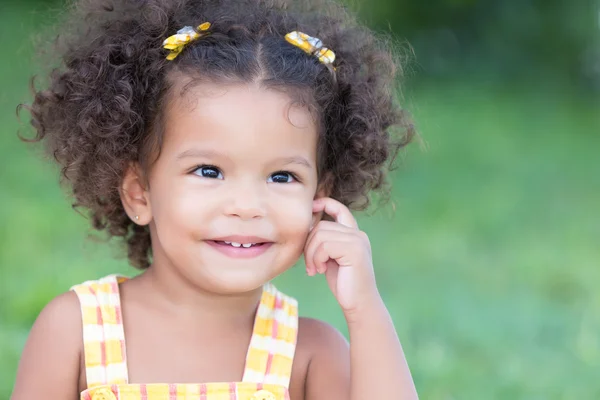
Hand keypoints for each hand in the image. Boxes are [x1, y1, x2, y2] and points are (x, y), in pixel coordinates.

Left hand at [304, 197, 379, 314]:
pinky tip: (321, 271)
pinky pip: (324, 246)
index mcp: (353, 234)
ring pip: (320, 235)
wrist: (359, 303)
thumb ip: (325, 241)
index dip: (325, 203)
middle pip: (321, 226)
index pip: (340, 209)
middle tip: (310, 265)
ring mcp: (357, 241)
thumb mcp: (331, 257)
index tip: (312, 206)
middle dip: (308, 245)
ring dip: (311, 255)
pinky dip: (316, 259)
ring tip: (315, 269)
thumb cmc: (343, 282)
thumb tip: (308, 227)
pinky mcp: (354, 251)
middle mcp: (358, 234)